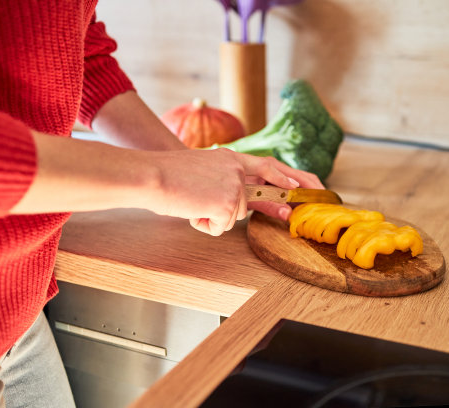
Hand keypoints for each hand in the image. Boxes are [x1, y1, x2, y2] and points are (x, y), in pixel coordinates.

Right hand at [148, 148, 309, 235]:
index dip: (283, 177)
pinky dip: (204, 225)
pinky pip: (221, 227)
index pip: (266, 165)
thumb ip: (221, 176)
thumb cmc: (166, 175)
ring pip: (232, 217)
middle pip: (245, 204)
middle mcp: (236, 170)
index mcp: (230, 157)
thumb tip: (232, 197)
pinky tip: (190, 210)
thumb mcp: (201, 167)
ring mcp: (234, 186)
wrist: (151, 176)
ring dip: (211, 217)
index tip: (297, 186)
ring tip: (190, 202)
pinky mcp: (228, 204)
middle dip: (238, 210)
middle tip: (233, 207)